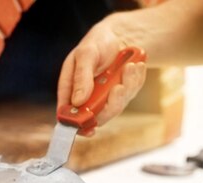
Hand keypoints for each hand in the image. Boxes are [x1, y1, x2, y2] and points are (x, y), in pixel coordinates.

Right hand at [57, 21, 146, 135]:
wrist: (119, 35)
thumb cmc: (97, 43)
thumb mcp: (86, 54)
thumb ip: (81, 76)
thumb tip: (78, 101)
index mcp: (70, 90)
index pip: (68, 115)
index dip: (76, 125)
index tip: (88, 128)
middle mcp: (86, 98)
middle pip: (96, 116)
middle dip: (110, 103)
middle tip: (118, 87)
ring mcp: (105, 98)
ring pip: (116, 106)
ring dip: (126, 86)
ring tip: (130, 66)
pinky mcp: (122, 94)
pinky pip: (130, 94)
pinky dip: (135, 80)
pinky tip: (135, 65)